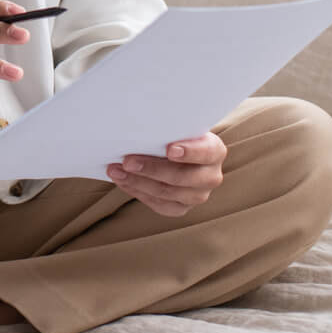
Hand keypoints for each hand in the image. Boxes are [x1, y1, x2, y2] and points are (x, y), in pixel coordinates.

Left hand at [106, 133, 226, 216]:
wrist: (178, 151)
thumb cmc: (176, 135)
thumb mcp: (178, 127)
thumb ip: (169, 127)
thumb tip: (142, 124)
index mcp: (215, 151)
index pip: (206, 152)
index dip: (189, 152)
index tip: (170, 149)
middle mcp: (211, 176)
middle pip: (182, 177)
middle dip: (152, 169)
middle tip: (127, 161)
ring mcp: (197, 195)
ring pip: (166, 193)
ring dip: (137, 182)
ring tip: (116, 170)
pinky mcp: (182, 208)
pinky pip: (159, 205)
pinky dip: (138, 192)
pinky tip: (123, 181)